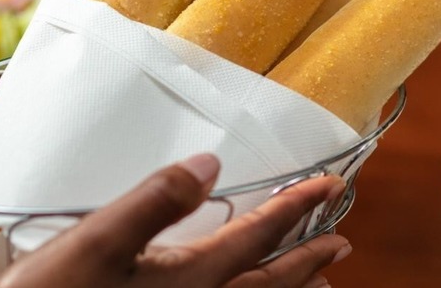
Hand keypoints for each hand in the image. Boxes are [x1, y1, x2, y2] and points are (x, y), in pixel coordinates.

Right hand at [0, 153, 350, 287]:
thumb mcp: (98, 241)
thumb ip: (155, 201)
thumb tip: (209, 165)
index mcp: (189, 275)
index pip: (258, 233)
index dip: (297, 206)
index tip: (330, 185)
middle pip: (267, 280)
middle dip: (308, 257)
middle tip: (342, 243)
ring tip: (319, 282)